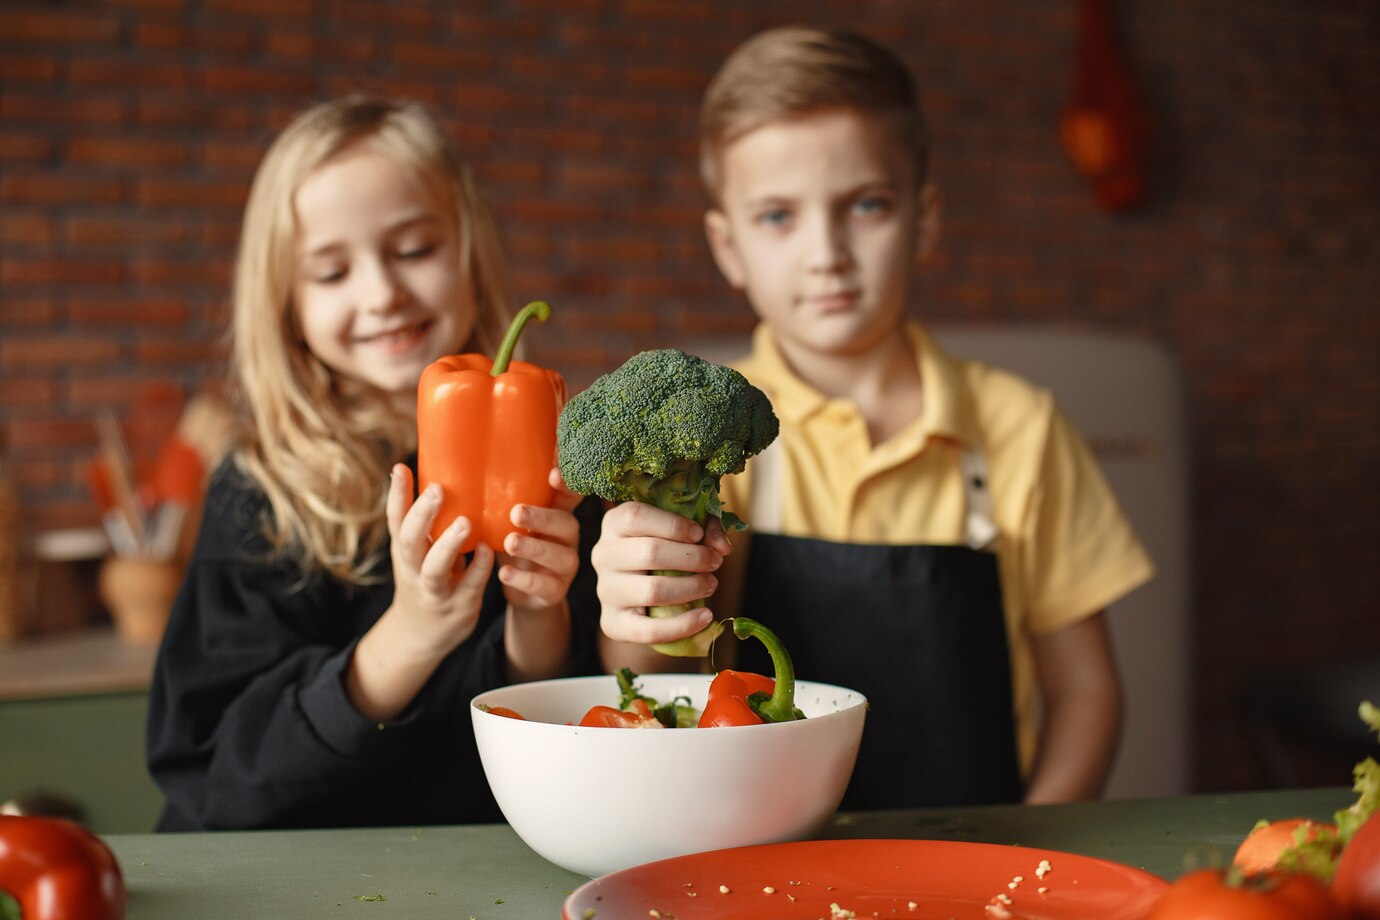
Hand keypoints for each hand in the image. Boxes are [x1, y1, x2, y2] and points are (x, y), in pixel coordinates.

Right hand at [385, 463, 493, 660]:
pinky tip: (489, 549)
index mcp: (404, 551)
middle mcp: (413, 570)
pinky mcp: (458, 606)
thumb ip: (425, 522)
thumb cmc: (426, 579)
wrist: (421, 636)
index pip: (395, 520)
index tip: (400, 467)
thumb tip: (437, 473)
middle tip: (438, 489)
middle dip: (422, 515)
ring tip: (466, 522)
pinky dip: (478, 568)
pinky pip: (469, 587)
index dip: (397, 495)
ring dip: (449, 545)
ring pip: (435, 569)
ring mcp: (434, 591)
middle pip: (409, 541)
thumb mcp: (417, 552)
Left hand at [498, 467, 581, 612]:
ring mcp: (565, 566)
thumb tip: (471, 473)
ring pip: (560, 556)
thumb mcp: (511, 525)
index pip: (569, 496)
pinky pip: (546, 586)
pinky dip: (525, 580)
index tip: (552, 473)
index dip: (566, 485)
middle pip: (566, 524)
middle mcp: (567, 539)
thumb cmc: (515, 547)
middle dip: (543, 518)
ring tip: (509, 543)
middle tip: (516, 512)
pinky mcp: (556, 590)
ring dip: (534, 548)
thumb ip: (505, 504)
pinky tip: (505, 573)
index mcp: (558, 516)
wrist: (522, 592)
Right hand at [591, 501, 731, 644]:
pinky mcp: (613, 623)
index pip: (636, 516)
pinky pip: (648, 630)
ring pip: (652, 590)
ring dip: (692, 588)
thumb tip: (722, 547)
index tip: (699, 535)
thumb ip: (707, 528)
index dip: (673, 525)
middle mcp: (603, 555)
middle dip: (692, 557)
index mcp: (614, 523)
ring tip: (711, 585)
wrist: (645, 593)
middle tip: (715, 562)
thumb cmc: (667, 549)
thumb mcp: (685, 528)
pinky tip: (705, 616)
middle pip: (649, 552)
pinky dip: (682, 626)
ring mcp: (606, 591)